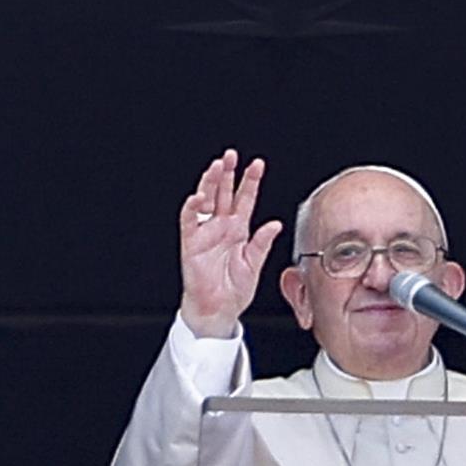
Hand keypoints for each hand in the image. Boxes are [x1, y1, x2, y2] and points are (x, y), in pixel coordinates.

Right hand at [178, 148, 283, 338]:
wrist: (218, 310)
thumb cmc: (234, 290)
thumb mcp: (254, 265)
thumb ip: (263, 243)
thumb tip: (275, 224)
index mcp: (239, 230)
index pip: (245, 199)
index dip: (250, 182)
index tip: (257, 165)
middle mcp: (222, 227)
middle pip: (224, 193)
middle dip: (228, 173)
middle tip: (231, 155)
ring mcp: (206, 233)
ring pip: (207, 201)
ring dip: (211, 183)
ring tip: (217, 167)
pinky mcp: (192, 243)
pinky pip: (190, 221)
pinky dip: (192, 208)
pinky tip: (198, 197)